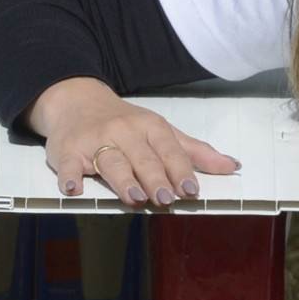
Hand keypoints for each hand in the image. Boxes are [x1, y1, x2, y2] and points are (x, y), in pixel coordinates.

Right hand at [27, 77, 240, 203]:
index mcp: (149, 127)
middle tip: (164, 198)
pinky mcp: (67, 151)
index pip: (168, 149)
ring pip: (110, 161)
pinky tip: (73, 189)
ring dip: (122, 179)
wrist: (76, 101)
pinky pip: (68, 165)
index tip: (190, 190)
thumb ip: (193, 152)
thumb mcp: (160, 131)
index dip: (180, 170)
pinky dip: (70, 178)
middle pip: (141, 158)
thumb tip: (231, 166)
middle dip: (154, 177)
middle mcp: (123, 132)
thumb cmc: (123, 123)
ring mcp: (94, 141)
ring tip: (134, 197)